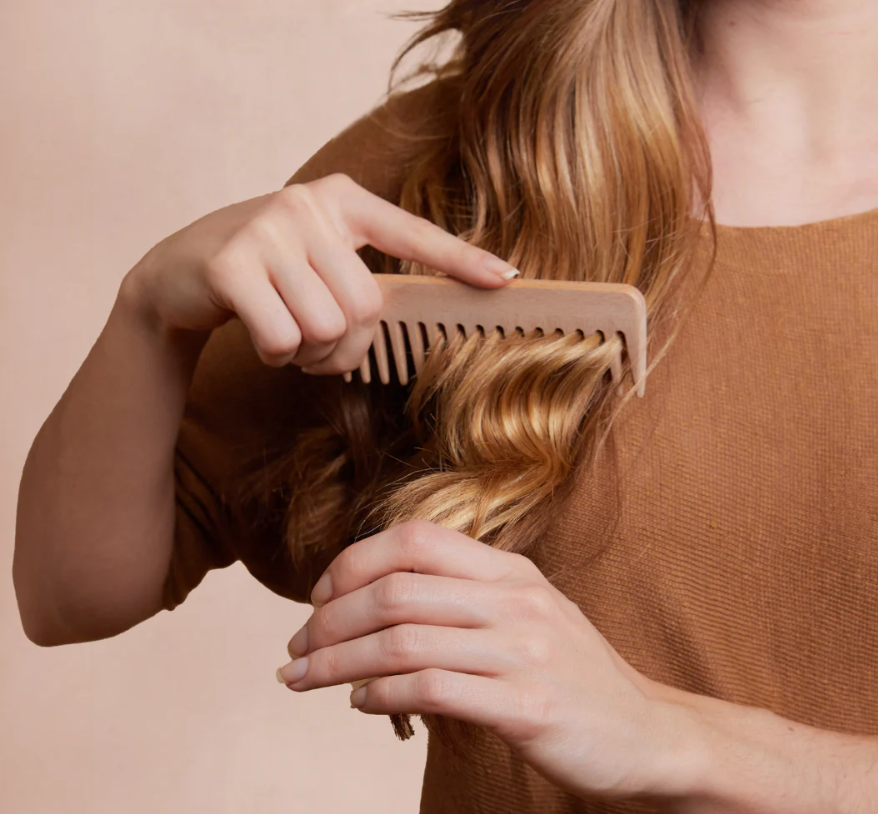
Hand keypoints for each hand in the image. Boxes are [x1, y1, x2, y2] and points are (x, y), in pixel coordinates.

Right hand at [119, 174, 517, 369]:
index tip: (507, 279)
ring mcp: (266, 228)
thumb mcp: (316, 265)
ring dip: (308, 354)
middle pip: (365, 308)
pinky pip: (282, 339)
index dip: (460, 260)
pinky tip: (257, 336)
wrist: (177, 276)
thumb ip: (359, 279)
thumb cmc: (265, 277)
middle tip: (317, 346)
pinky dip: (275, 356)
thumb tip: (408, 315)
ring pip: (327, 328)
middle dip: (345, 346)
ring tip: (285, 336)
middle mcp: (307, 204)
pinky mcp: (229, 263)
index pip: (411, 234)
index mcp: (340, 200)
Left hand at [277, 521, 695, 801]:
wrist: (645, 732)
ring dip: (337, 661)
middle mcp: (515, 601)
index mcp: (510, 570)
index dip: (352, 563)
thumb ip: (461, 598)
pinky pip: (431, 690)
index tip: (318, 598)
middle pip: (395, 590)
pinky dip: (379, 695)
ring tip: (304, 679)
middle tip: (296, 648)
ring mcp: (524, 652)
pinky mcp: (526, 706)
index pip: (413, 540)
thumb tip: (371, 602)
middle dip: (328, 619)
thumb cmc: (569, 672)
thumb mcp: (524, 613)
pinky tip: (360, 703)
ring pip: (401, 642)